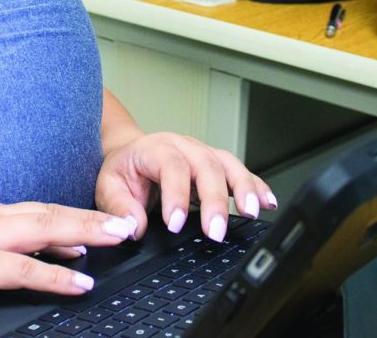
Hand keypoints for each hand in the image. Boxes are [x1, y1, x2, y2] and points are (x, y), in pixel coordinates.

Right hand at [0, 190, 136, 320]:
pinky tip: (80, 282)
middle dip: (90, 217)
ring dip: (85, 233)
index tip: (94, 230)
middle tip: (124, 222)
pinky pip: (25, 269)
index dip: (67, 221)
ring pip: (44, 230)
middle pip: (48, 212)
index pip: (32, 212)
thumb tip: (21, 255)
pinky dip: (57, 275)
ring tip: (118, 237)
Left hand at [95, 132, 276, 242]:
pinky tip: (268, 203)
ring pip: (229, 165)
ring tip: (251, 213)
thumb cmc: (123, 171)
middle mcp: (184, 146)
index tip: (175, 225)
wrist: (131, 155)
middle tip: (215, 231)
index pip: (170, 167)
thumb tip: (133, 227)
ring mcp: (204, 153)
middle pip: (206, 166)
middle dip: (213, 200)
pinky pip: (242, 172)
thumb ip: (119, 207)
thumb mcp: (109, 187)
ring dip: (243, 188)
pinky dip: (256, 187)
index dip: (176, 195)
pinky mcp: (217, 165)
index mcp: (155, 148)